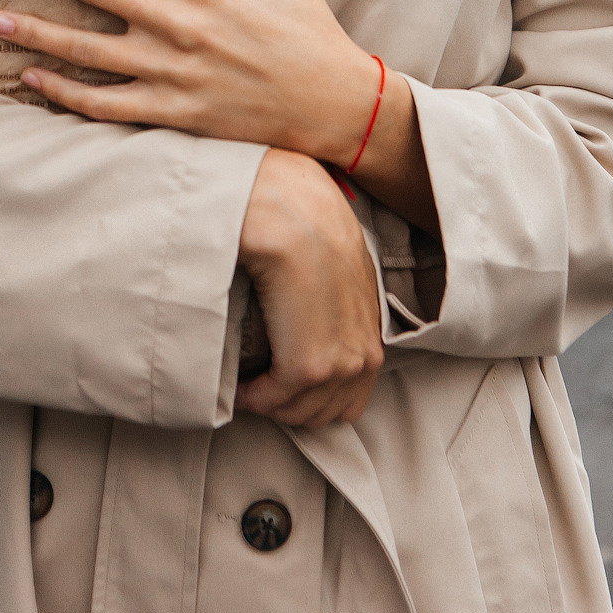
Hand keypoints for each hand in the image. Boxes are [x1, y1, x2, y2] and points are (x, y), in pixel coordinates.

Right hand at [234, 149, 384, 428]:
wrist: (286, 202)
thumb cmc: (297, 212)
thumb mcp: (330, 246)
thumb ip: (330, 281)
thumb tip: (302, 303)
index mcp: (370, 313)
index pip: (360, 381)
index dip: (321, 390)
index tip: (286, 381)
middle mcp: (364, 341)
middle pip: (337, 407)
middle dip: (297, 405)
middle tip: (262, 388)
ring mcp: (341, 355)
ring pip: (309, 410)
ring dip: (275, 403)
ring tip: (250, 384)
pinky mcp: (310, 362)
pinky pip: (282, 401)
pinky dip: (258, 398)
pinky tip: (243, 383)